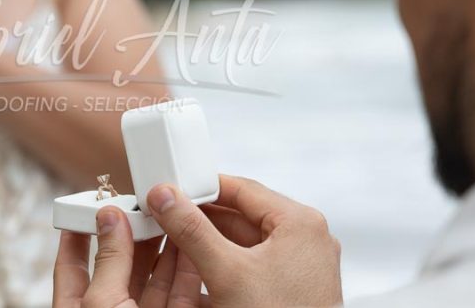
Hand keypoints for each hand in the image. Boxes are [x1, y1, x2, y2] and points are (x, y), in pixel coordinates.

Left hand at [54, 206, 209, 306]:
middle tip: (145, 203)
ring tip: (172, 213)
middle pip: (121, 265)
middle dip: (134, 232)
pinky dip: (188, 267)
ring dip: (165, 245)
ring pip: (156, 278)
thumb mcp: (104, 303)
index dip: (77, 235)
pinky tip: (193, 242)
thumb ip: (109, 260)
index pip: (71, 265)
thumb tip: (109, 218)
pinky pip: (182, 292)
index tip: (86, 206)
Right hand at [146, 176, 342, 307]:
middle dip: (203, 217)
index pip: (241, 188)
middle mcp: (306, 239)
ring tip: (178, 240)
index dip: (202, 187)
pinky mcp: (293, 286)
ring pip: (245, 240)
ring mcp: (301, 265)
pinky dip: (226, 261)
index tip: (174, 190)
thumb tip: (167, 199)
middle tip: (170, 216)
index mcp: (300, 223)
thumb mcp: (226, 272)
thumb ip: (192, 230)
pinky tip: (199, 268)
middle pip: (242, 214)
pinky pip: (253, 262)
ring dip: (210, 240)